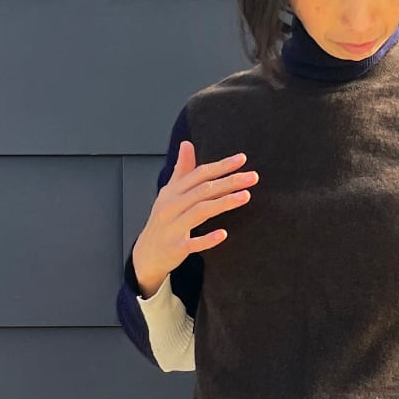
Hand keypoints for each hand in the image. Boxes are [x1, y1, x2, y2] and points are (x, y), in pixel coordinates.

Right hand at [132, 142, 259, 295]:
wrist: (146, 255)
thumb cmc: (162, 222)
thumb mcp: (169, 194)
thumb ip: (181, 170)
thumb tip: (187, 144)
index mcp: (172, 192)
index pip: (199, 174)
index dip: (221, 166)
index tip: (242, 159)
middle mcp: (171, 206)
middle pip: (203, 190)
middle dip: (229, 182)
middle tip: (252, 177)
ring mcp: (172, 227)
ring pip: (199, 211)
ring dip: (223, 203)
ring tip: (245, 197)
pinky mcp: (175, 247)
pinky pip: (193, 243)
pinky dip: (208, 239)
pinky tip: (223, 234)